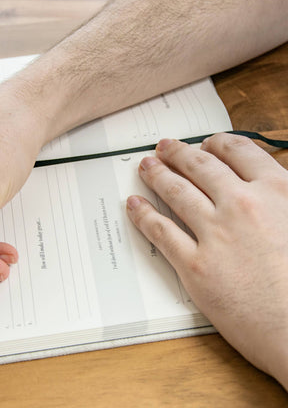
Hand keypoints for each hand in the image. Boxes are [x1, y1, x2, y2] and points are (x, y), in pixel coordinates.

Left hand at [126, 133, 287, 388]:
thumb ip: (281, 199)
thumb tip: (262, 186)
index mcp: (276, 191)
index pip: (238, 152)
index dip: (217, 142)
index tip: (204, 141)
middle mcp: (241, 205)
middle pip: (200, 166)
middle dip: (178, 153)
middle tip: (164, 147)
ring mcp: (215, 234)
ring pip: (176, 192)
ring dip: (157, 175)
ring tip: (147, 166)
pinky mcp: (195, 266)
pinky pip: (161, 231)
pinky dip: (144, 215)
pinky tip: (134, 204)